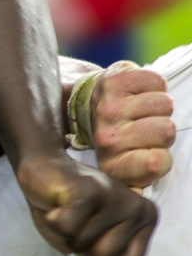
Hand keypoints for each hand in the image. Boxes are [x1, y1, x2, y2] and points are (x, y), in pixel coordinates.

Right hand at [18, 154, 156, 255]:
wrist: (43, 165)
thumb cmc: (67, 204)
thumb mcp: (90, 235)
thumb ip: (99, 254)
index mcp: (144, 218)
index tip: (91, 232)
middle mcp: (136, 207)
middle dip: (82, 245)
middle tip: (77, 220)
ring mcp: (114, 197)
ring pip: (81, 245)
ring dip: (63, 232)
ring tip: (65, 209)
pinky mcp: (88, 192)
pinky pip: (66, 231)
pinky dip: (52, 224)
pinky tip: (57, 205)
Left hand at [92, 61, 174, 187]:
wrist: (88, 106)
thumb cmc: (121, 137)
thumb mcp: (131, 166)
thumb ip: (144, 172)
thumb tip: (150, 170)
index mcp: (112, 164)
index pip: (156, 164)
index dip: (161, 158)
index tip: (150, 153)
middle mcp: (106, 139)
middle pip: (167, 131)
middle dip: (162, 128)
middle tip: (144, 126)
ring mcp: (107, 109)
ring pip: (164, 104)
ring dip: (158, 107)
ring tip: (141, 110)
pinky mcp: (111, 83)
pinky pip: (157, 82)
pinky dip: (154, 86)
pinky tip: (137, 93)